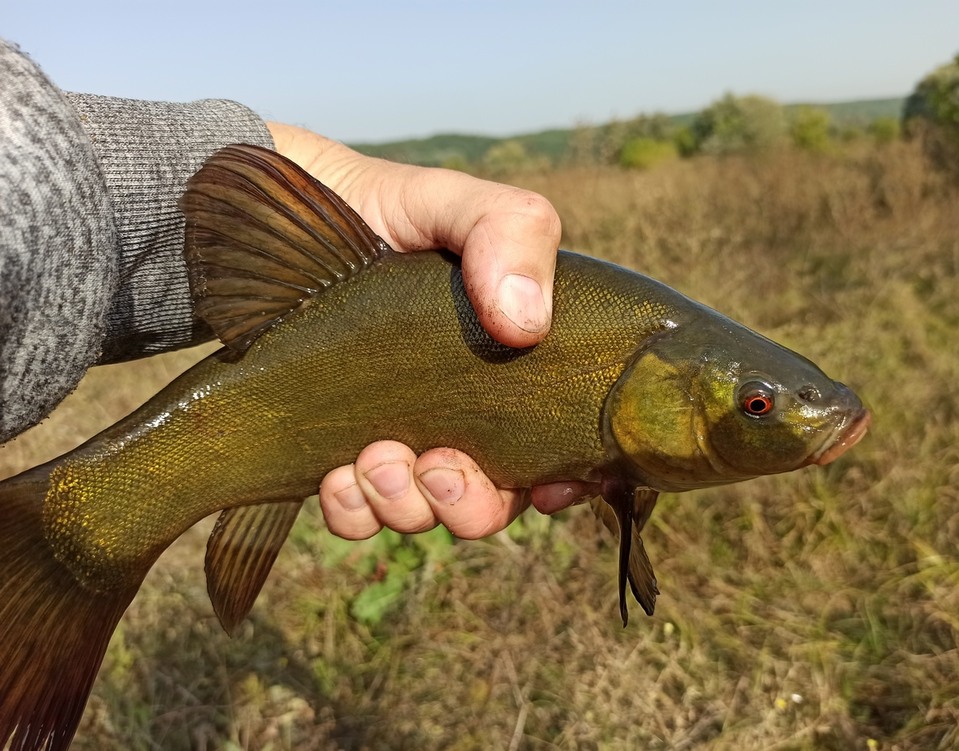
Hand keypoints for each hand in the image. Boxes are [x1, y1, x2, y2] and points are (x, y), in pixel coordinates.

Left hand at [267, 123, 593, 539]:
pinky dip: (354, 511)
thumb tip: (526, 326)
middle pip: (489, 501)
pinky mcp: (335, 450)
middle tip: (437, 466)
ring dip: (405, 504)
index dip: (561, 481)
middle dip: (468, 503)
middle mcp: (459, 413)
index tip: (545, 483)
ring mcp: (396, 435)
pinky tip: (338, 472)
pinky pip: (357, 516)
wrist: (279, 214)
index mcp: (508, 369)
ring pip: (422, 513)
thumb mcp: (457, 203)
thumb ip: (513, 232)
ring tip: (375, 456)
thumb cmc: (385, 208)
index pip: (556, 449)